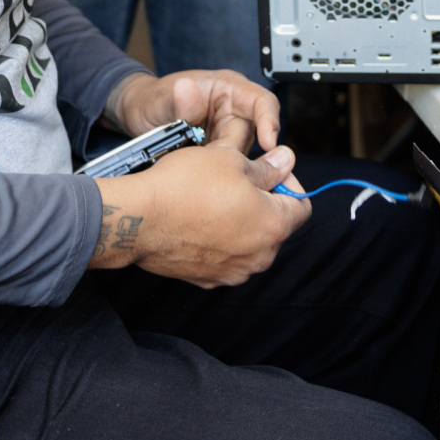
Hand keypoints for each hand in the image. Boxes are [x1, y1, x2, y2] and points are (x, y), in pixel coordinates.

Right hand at [89, 143, 309, 287]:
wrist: (137, 219)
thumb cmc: (184, 187)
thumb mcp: (232, 160)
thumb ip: (268, 166)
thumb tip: (286, 161)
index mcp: (273, 227)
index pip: (302, 205)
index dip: (288, 182)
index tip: (267, 169)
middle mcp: (259, 257)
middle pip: (276, 225)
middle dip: (263, 200)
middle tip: (237, 178)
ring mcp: (233, 272)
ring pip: (250, 240)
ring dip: (241, 219)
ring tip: (214, 197)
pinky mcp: (208, 279)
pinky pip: (226, 255)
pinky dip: (220, 238)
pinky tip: (199, 218)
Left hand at [108, 69, 280, 155]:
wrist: (138, 117)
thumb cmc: (151, 100)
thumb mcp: (160, 99)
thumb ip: (176, 100)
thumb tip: (186, 89)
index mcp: (228, 89)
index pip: (261, 102)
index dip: (269, 121)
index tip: (268, 143)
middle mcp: (233, 110)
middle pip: (253, 136)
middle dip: (236, 152)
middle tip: (211, 161)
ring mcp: (228, 132)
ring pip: (241, 155)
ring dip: (224, 164)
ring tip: (196, 163)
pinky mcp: (221, 151)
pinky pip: (228, 165)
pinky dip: (217, 172)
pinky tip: (199, 174)